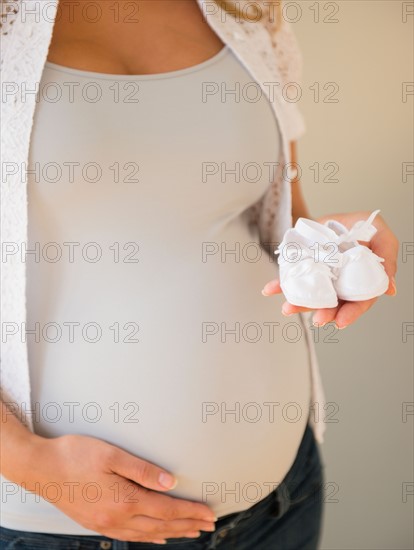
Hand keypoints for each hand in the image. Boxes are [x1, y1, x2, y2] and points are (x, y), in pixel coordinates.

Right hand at [24, 434, 216, 542]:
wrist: (40, 469)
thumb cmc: (75, 456)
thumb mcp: (112, 455)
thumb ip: (144, 470)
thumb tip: (172, 483)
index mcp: (124, 501)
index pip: (167, 509)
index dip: (191, 512)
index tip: (210, 513)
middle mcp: (117, 519)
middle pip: (161, 525)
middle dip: (188, 525)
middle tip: (209, 525)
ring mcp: (106, 524)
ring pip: (148, 534)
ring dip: (172, 533)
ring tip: (191, 532)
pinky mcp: (97, 523)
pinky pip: (130, 536)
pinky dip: (149, 537)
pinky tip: (156, 536)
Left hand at [261, 211, 398, 328]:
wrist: (332, 216)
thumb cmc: (359, 225)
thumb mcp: (379, 233)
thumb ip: (387, 256)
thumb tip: (390, 289)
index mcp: (359, 281)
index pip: (358, 301)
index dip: (352, 312)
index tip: (342, 322)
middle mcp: (338, 285)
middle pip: (333, 304)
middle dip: (325, 313)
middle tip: (318, 320)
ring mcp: (318, 279)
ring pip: (310, 296)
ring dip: (299, 304)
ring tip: (289, 308)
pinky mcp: (300, 270)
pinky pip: (289, 280)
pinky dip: (278, 286)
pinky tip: (269, 290)